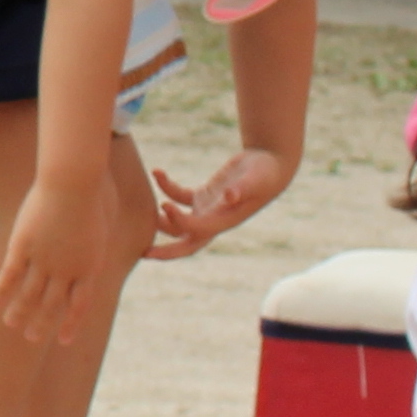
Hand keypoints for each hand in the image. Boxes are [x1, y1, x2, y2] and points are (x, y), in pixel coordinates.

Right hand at [0, 170, 143, 344]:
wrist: (75, 179)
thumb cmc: (96, 190)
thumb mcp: (107, 217)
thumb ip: (101, 233)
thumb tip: (102, 232)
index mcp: (91, 266)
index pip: (80, 305)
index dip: (71, 324)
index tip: (64, 340)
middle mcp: (67, 270)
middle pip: (52, 305)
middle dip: (42, 324)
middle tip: (32, 339)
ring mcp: (44, 260)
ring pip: (29, 295)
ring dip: (19, 312)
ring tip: (10, 325)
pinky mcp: (23, 246)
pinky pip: (10, 274)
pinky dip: (2, 290)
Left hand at [149, 145, 300, 257]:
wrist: (272, 163)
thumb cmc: (266, 172)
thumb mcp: (256, 179)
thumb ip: (242, 188)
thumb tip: (229, 196)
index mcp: (225, 220)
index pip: (197, 230)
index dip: (179, 222)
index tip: (165, 205)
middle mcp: (215, 219)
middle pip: (187, 243)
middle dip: (167, 251)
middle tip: (144, 253)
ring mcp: (209, 208)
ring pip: (179, 223)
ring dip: (162, 218)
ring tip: (149, 203)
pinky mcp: (206, 195)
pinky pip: (181, 197)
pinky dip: (168, 188)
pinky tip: (157, 172)